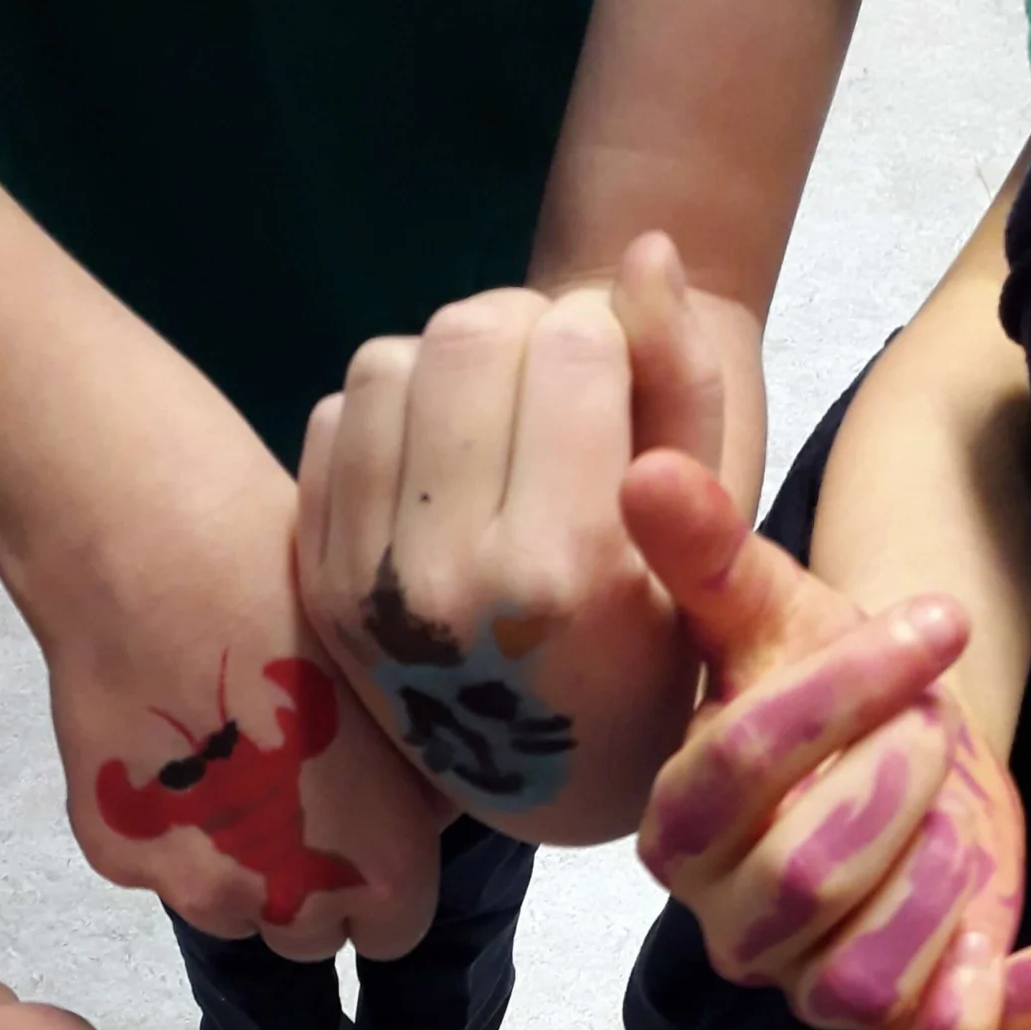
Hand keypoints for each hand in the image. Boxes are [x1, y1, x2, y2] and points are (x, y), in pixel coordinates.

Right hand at [39, 442, 443, 958]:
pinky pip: (156, 860)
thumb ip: (417, 787)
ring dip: (233, 861)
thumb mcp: (395, 695)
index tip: (362, 825)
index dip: (379, 883)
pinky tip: (162, 738)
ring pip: (227, 904)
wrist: (149, 556)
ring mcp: (192, 887)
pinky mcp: (117, 855)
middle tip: (290, 787)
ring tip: (223, 758)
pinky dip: (165, 822)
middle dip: (305, 882)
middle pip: (305, 934)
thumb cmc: (298, 602)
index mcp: (379, 876)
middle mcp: (287, 906)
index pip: (390, 935)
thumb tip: (420, 814)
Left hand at [298, 236, 722, 845]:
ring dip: (452, 370)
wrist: (546, 781)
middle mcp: (451, 579)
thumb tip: (643, 248)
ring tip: (501, 436)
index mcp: (564, 571)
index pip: (570, 341)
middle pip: (471, 331)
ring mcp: (368, 582)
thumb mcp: (711, 543)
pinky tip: (443, 476)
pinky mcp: (319, 580)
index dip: (605, 341)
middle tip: (559, 401)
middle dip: (527, 335)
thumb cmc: (656, 657)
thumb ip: (685, 390)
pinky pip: (337, 414)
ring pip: (391, 358)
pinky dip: (392, 418)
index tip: (621, 394)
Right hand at [622, 450, 1023, 1029]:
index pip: (735, 770)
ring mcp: (803, 984)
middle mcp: (726, 921)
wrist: (904, 751)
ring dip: (937, 878)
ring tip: (957, 807)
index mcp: (676, 824)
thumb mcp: (776, 604)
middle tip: (937, 726)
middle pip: (803, 881)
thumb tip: (647, 471)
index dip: (840, 692)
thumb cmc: (829, 678)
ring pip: (860, 974)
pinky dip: (970, 1005)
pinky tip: (992, 927)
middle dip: (897, 785)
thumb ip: (708, 553)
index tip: (932, 622)